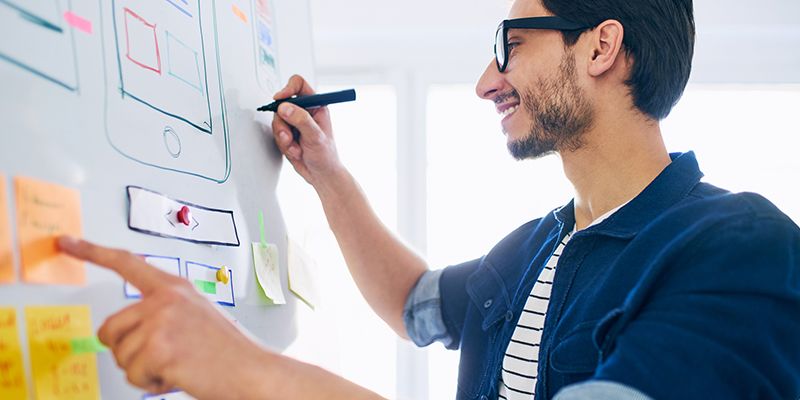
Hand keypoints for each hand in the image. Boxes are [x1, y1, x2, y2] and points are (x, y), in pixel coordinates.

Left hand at [57, 236, 270, 398]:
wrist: (252, 371)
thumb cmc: (227, 350)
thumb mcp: (196, 316)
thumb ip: (162, 312)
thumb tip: (126, 331)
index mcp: (174, 287)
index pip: (126, 262)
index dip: (92, 252)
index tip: (67, 242)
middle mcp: (165, 299)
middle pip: (110, 328)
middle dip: (126, 350)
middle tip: (162, 356)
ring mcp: (161, 321)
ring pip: (120, 355)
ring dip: (143, 369)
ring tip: (177, 365)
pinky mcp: (159, 347)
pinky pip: (133, 374)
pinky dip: (151, 383)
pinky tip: (178, 375)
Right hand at [271, 75, 345, 188]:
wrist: (321, 175)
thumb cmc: (326, 156)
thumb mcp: (316, 137)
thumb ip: (301, 120)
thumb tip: (285, 107)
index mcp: (316, 105)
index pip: (298, 85)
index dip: (287, 89)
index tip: (279, 99)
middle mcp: (304, 111)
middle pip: (282, 105)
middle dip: (284, 123)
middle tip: (289, 136)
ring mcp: (294, 123)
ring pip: (277, 120)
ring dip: (284, 137)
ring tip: (296, 147)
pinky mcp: (287, 133)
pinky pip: (276, 133)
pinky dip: (283, 145)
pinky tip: (295, 151)